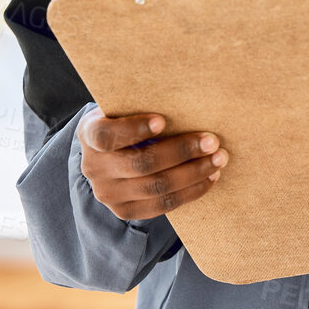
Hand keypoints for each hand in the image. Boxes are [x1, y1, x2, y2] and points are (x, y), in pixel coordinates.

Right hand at [77, 110, 228, 221]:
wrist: (109, 155)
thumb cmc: (126, 122)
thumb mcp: (123, 109)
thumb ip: (142, 105)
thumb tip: (188, 96)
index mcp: (90, 134)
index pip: (107, 135)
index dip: (134, 129)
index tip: (162, 121)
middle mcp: (94, 167)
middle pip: (141, 164)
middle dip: (182, 152)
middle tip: (212, 141)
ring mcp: (108, 193)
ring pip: (156, 187)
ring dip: (193, 173)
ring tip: (218, 159)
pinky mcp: (125, 211)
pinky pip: (162, 205)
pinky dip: (190, 192)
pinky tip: (210, 178)